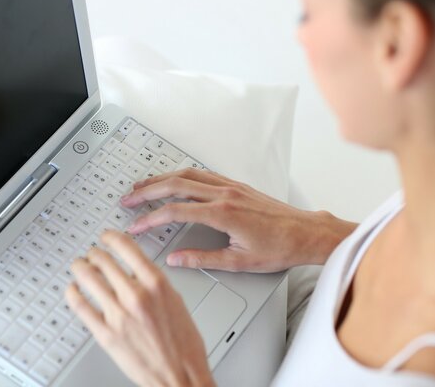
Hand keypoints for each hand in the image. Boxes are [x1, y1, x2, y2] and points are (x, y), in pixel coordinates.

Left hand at [66, 231, 215, 386]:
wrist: (180, 376)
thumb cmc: (183, 345)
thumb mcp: (176, 302)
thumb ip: (154, 284)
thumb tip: (136, 271)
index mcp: (156, 284)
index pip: (127, 248)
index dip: (111, 237)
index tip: (106, 237)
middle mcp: (136, 296)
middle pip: (103, 261)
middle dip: (94, 253)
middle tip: (91, 253)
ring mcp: (118, 315)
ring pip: (88, 278)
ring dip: (80, 268)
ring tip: (79, 266)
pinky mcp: (105, 334)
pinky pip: (80, 306)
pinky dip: (72, 293)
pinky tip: (72, 289)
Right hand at [121, 168, 356, 271]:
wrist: (306, 233)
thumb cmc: (279, 248)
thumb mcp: (239, 261)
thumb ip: (203, 259)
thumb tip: (176, 259)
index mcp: (222, 213)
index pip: (175, 211)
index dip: (151, 218)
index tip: (136, 225)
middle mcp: (224, 194)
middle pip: (175, 185)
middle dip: (147, 191)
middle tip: (128, 199)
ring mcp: (230, 186)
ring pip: (187, 174)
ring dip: (162, 178)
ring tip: (143, 186)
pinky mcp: (236, 185)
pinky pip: (202, 173)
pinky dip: (181, 174)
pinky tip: (174, 179)